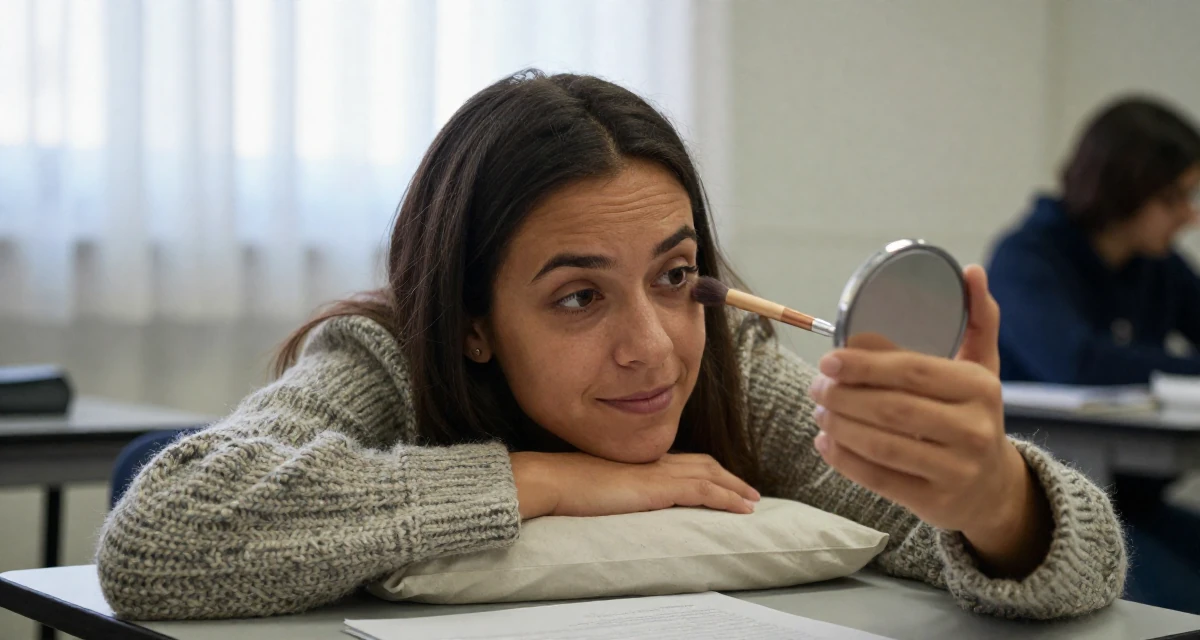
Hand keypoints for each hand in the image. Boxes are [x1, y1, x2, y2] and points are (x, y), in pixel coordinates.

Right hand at [509, 451, 760, 519]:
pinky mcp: (659, 486)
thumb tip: (622, 503)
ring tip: (752, 502)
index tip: (721, 482)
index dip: (706, 471)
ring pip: (710, 475)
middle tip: (748, 492)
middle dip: (728, 477)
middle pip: (703, 464)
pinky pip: (704, 490)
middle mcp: (653, 461)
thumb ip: (616, 491)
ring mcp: (657, 471)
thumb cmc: (566, 487)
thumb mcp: (598, 487)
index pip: (682, 461)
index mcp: (639, 461)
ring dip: (735, 489)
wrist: (554, 481)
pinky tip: (742, 508)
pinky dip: (727, 498)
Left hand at [808, 265, 1050, 576]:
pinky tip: (825, 440)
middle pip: (891, 409)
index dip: (864, 364)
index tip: (828, 360)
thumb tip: (971, 271)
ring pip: (880, 445)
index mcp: (980, 388)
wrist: (994, 488)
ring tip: (819, 410)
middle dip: (843, 395)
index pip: (913, 371)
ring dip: (839, 425)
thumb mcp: (982, 367)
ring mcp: (955, 471)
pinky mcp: (934, 503)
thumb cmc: (974, 415)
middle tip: (816, 386)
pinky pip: (878, 479)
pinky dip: (843, 458)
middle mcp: (973, 431)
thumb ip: (977, 319)